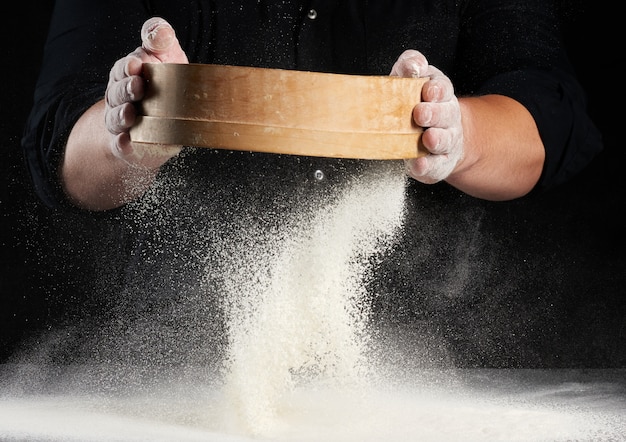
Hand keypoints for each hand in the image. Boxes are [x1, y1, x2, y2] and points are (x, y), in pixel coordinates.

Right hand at [104, 17, 188, 168]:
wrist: (162, 128)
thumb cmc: (166, 87)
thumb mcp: (167, 59)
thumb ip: (161, 41)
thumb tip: (158, 29)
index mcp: (128, 75)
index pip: (123, 68)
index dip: (128, 67)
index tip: (137, 65)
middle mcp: (120, 99)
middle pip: (117, 93)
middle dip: (126, 89)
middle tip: (138, 86)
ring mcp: (122, 123)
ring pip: (116, 118)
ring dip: (121, 115)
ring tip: (130, 113)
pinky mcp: (128, 146)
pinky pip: (120, 145)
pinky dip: (122, 143)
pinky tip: (126, 140)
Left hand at [390, 50, 463, 183]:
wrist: (430, 133)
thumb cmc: (412, 103)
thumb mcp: (409, 81)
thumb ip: (408, 67)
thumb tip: (414, 65)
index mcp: (440, 93)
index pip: (442, 87)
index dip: (436, 89)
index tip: (427, 91)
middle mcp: (447, 117)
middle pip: (446, 114)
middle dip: (435, 113)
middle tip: (420, 113)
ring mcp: (446, 141)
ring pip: (445, 140)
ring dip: (436, 139)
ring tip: (427, 138)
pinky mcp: (438, 163)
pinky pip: (436, 166)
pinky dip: (428, 166)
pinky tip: (418, 164)